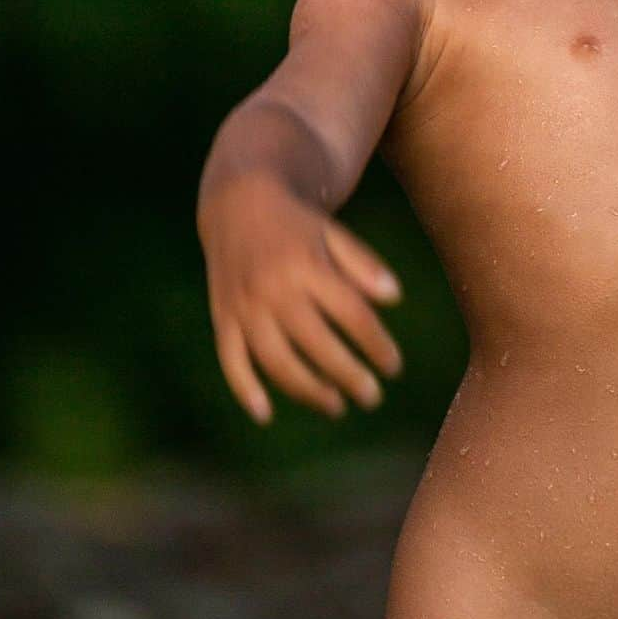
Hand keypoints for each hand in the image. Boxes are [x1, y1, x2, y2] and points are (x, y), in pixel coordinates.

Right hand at [199, 174, 404, 423]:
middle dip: (348, 375)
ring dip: (307, 391)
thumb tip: (395, 298)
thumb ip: (364, 263)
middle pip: (317, 344)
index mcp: (307, 264)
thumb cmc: (296, 225)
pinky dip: (245, 390)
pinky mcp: (222, 317)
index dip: (375, 344)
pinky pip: (230, 361)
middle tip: (372, 397)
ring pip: (276, 360)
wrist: (237, 203)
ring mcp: (244, 306)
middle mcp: (274, 288)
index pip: (351, 314)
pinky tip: (266, 415)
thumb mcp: (332, 233)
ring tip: (336, 407)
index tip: (393, 366)